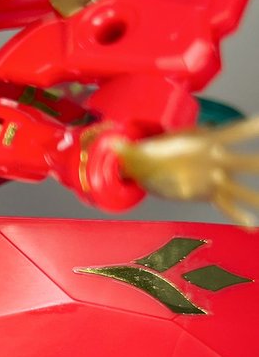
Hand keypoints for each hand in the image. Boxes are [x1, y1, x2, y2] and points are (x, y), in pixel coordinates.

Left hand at [118, 116, 258, 224]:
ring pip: (239, 188)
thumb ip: (128, 149)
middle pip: (242, 160)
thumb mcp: (139, 149)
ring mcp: (215, 178)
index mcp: (202, 142)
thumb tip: (112, 145)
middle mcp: (214, 160)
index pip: (229, 133)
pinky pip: (227, 206)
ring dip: (254, 196)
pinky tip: (249, 227)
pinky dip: (239, 216)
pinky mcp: (210, 193)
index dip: (245, 129)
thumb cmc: (150, 152)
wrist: (149, 165)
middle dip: (256, 163)